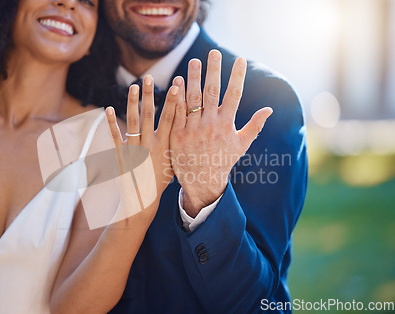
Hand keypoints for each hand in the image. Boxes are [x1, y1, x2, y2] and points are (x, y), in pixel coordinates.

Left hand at [106, 75, 178, 218]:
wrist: (142, 202)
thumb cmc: (160, 183)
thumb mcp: (173, 163)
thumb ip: (177, 145)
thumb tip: (187, 130)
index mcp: (165, 146)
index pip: (171, 119)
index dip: (174, 101)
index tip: (177, 85)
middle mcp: (150, 145)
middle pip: (150, 115)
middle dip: (150, 95)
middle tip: (149, 77)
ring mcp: (135, 149)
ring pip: (134, 121)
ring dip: (132, 103)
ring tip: (133, 87)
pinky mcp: (121, 155)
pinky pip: (115, 136)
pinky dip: (111, 123)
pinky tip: (108, 109)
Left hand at [170, 50, 272, 216]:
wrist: (202, 183)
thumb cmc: (223, 161)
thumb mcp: (241, 145)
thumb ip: (254, 126)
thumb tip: (269, 110)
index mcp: (227, 125)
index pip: (234, 95)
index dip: (237, 76)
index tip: (240, 59)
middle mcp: (210, 125)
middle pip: (212, 92)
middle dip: (214, 71)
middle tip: (214, 52)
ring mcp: (193, 130)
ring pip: (193, 99)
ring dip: (193, 78)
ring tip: (194, 61)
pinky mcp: (177, 135)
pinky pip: (177, 112)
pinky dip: (177, 97)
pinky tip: (177, 81)